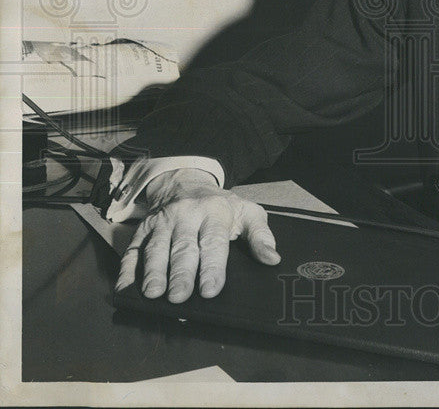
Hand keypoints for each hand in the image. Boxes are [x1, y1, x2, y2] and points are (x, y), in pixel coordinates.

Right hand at [115, 168, 279, 302]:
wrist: (187, 182)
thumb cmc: (222, 206)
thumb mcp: (248, 212)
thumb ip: (261, 236)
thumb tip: (272, 259)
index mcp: (215, 213)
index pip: (214, 242)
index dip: (212, 267)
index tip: (210, 289)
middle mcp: (186, 216)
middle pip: (183, 248)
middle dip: (180, 274)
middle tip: (178, 297)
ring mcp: (162, 222)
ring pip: (156, 248)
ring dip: (153, 272)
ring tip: (153, 294)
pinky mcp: (143, 229)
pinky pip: (133, 249)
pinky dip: (127, 269)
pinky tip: (124, 287)